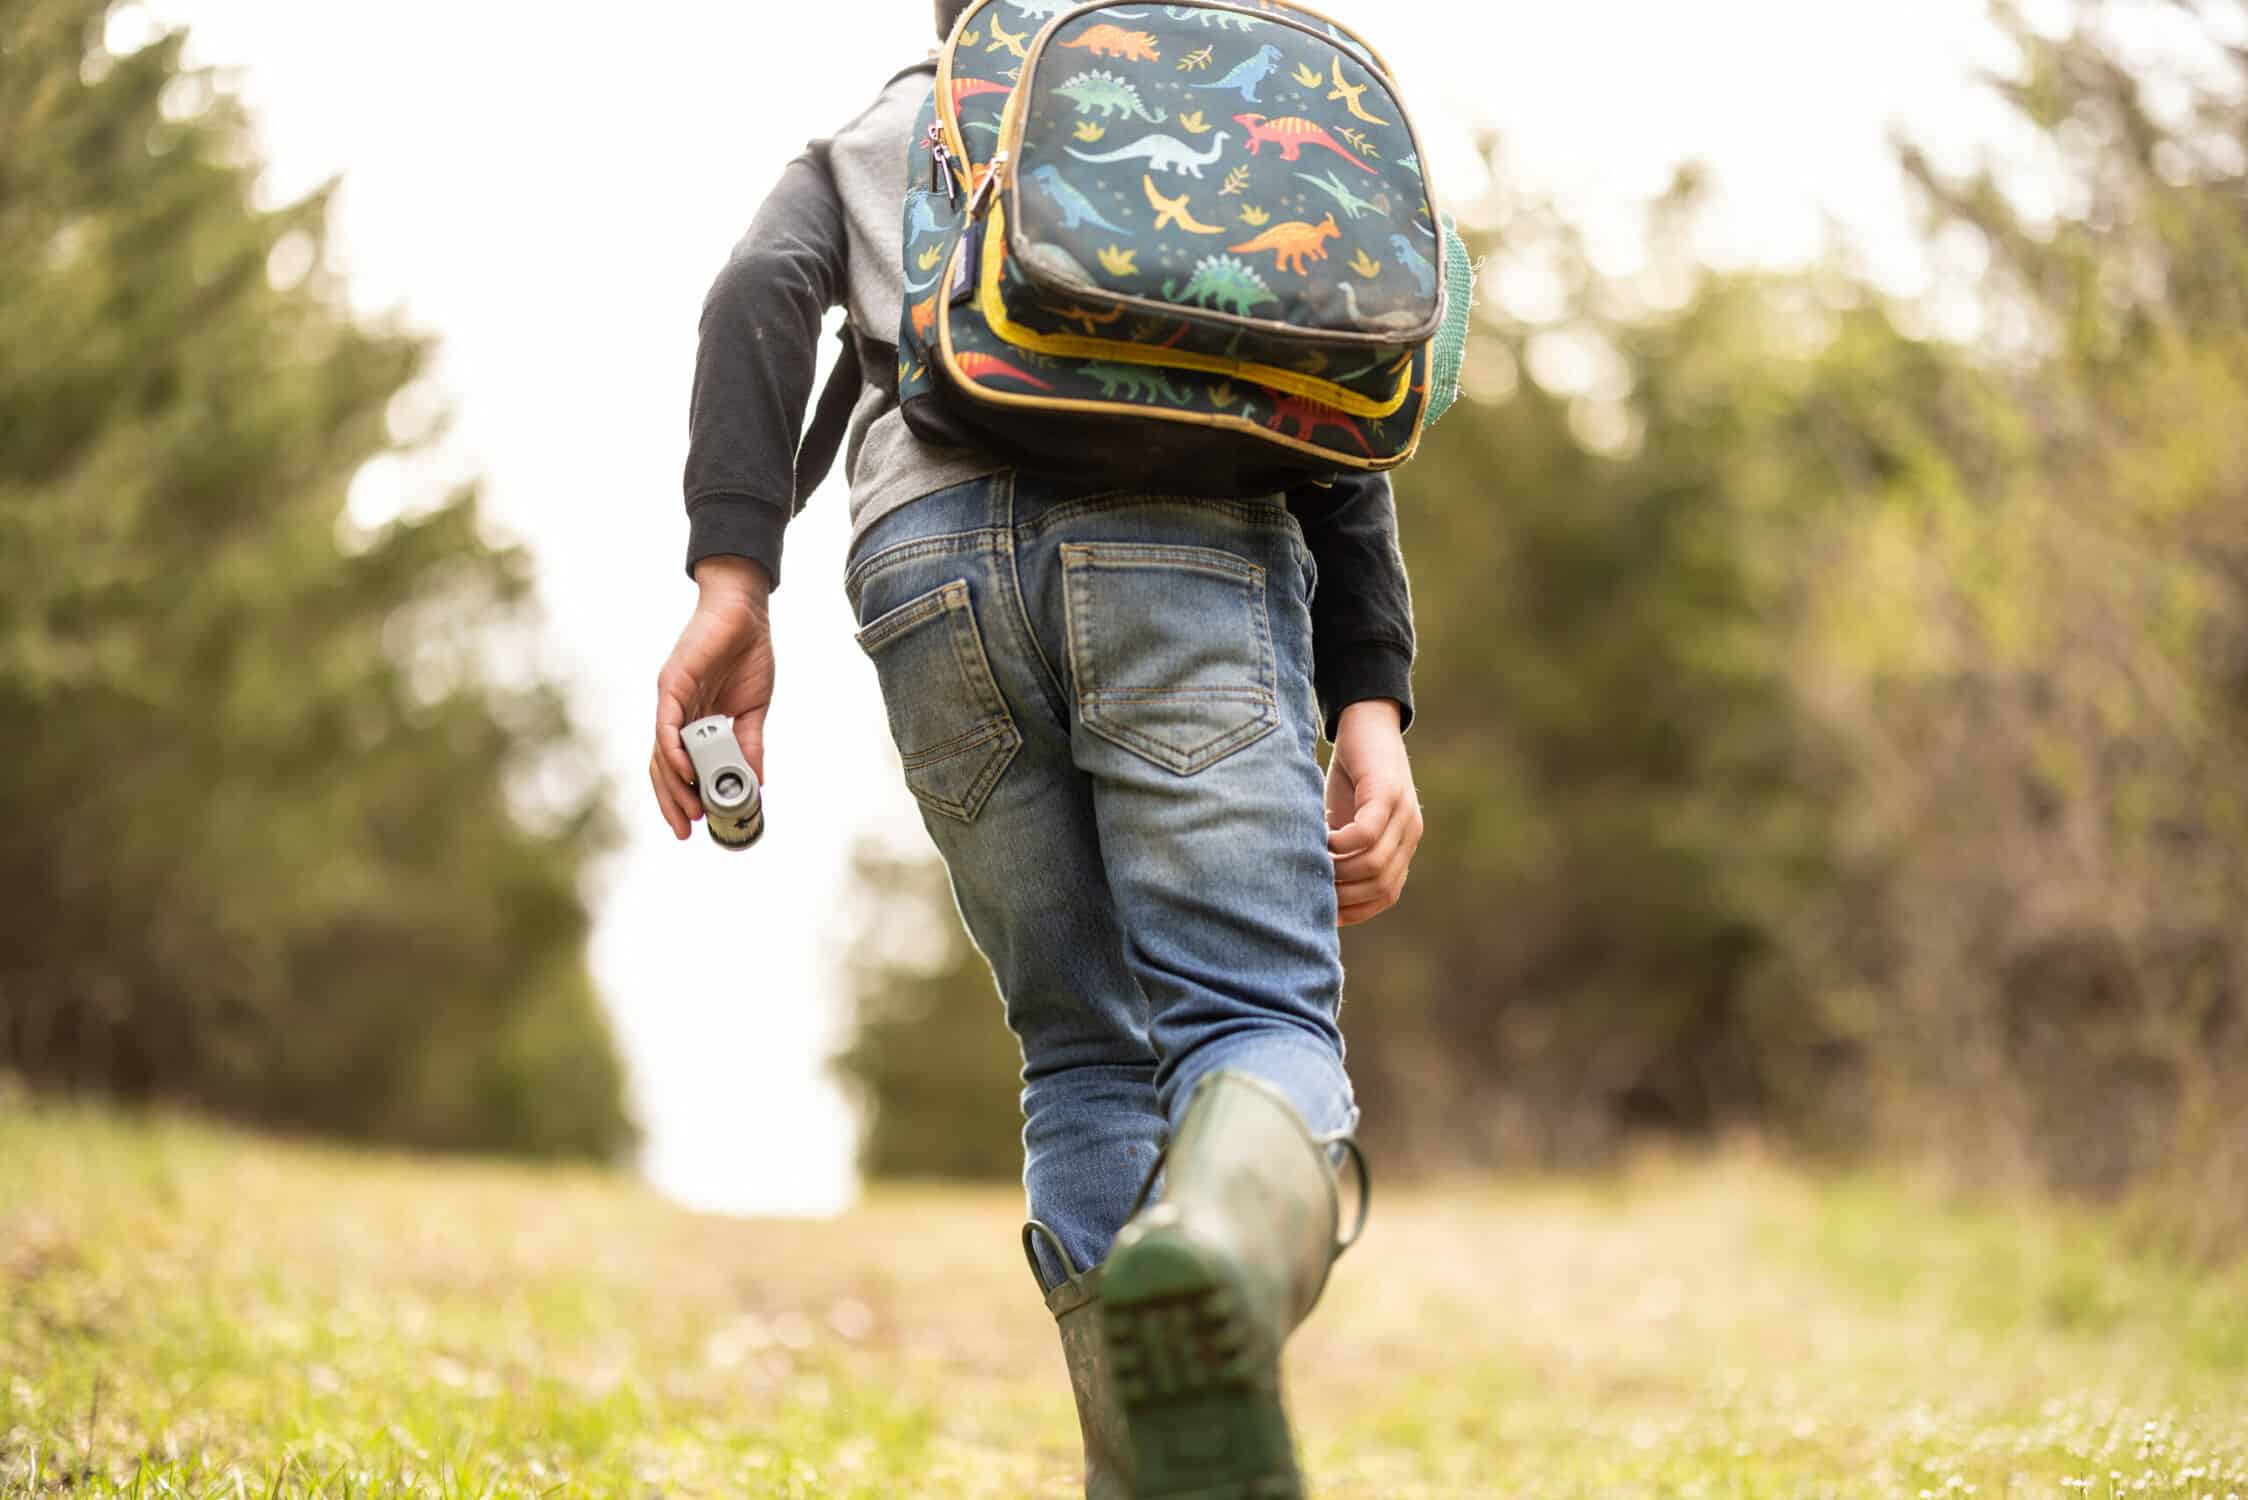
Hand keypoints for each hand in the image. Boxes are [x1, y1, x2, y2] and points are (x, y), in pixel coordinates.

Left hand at [650, 556, 773, 840]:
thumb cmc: (748, 655)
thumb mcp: (753, 710)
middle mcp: (675, 713)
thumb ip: (750, 745)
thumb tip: (757, 784)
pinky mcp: (672, 682)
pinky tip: (683, 773)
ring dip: (672, 784)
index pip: (678, 766)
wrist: (745, 613)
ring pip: (662, 751)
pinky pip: (667, 724)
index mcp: (692, 721)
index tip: (697, 822)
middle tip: (685, 829)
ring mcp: (671, 698)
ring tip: (687, 811)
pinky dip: (673, 751)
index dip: (683, 795)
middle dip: (672, 800)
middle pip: (663, 766)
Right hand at [1324, 700, 1422, 925]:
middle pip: (1381, 886)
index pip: (1386, 895)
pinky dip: (1340, 844)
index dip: (1355, 910)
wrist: (1367, 721)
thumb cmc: (1350, 776)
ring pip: (1374, 864)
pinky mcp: (1387, 792)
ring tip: (1312, 861)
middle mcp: (1410, 833)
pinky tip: (1321, 837)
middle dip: (1344, 895)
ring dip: (1339, 871)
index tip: (1323, 911)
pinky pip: (1366, 833)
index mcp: (1402, 846)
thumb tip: (1314, 891)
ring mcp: (1403, 813)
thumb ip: (1342, 853)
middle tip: (1311, 887)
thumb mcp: (1346, 821)